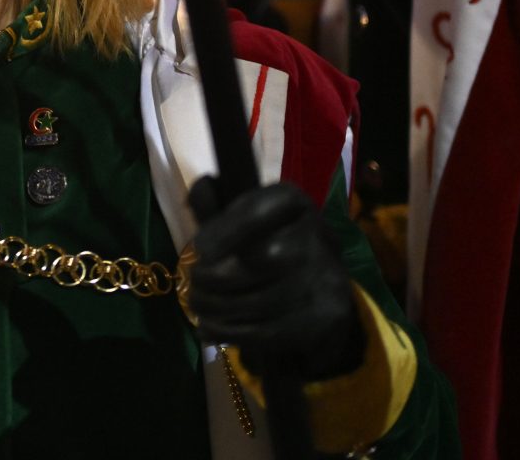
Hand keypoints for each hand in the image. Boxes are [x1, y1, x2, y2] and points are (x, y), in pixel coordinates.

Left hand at [184, 178, 363, 381]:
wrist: (319, 287)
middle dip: (216, 275)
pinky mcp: (324, 317)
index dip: (225, 230)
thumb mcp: (245, 222)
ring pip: (261, 301)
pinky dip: (231, 332)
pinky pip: (270, 330)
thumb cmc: (270, 244)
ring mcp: (325, 279)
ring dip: (218, 307)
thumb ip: (218, 209)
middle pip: (261, 259)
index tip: (199, 248)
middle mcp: (317, 236)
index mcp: (293, 204)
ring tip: (197, 304)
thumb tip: (201, 187)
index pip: (259, 211)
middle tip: (194, 281)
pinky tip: (208, 329)